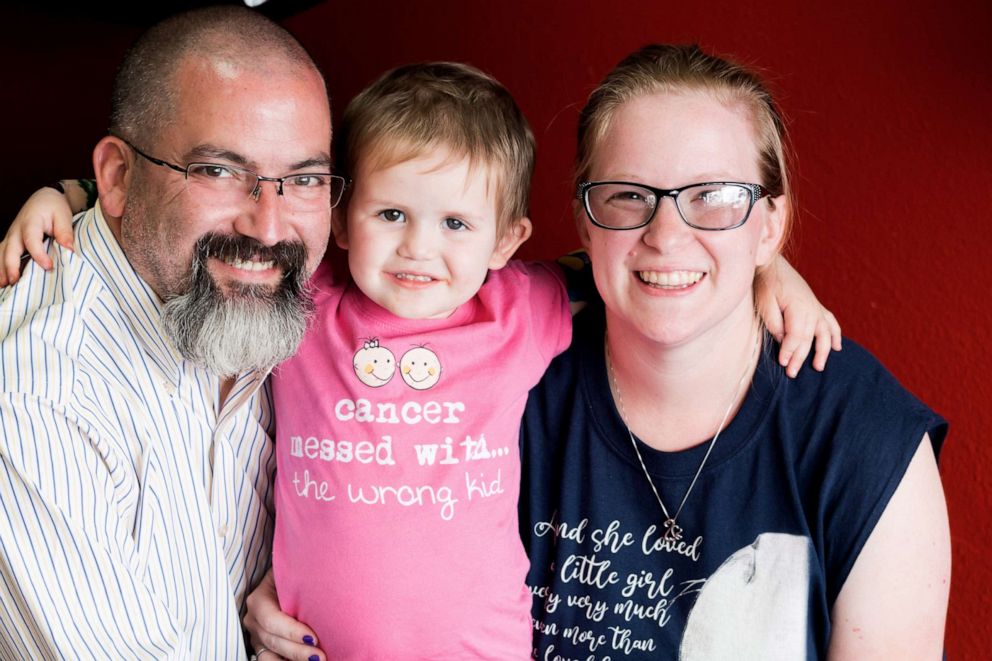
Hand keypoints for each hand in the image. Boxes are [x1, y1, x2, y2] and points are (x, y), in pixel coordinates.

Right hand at [1, 185, 74, 285]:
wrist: (43, 199)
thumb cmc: (54, 208)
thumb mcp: (63, 215)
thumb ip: (64, 232)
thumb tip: (69, 250)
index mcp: (30, 222)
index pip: (32, 240)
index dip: (38, 254)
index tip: (48, 267)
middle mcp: (17, 230)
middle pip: (10, 249)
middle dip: (11, 266)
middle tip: (15, 281)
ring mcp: (11, 237)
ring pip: (2, 253)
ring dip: (1, 269)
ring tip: (4, 285)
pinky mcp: (11, 242)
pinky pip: (2, 254)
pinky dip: (0, 267)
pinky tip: (2, 281)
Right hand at [244, 568, 324, 660]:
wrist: (286, 582)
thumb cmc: (293, 575)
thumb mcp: (292, 572)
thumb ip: (299, 577)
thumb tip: (322, 575)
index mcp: (258, 600)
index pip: (271, 620)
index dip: (291, 631)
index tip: (313, 638)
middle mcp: (254, 620)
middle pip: (273, 641)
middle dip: (297, 652)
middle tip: (319, 657)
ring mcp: (257, 636)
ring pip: (269, 656)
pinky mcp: (263, 648)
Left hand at [756, 256, 841, 377]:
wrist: (773, 266)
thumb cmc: (766, 285)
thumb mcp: (764, 303)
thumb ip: (774, 323)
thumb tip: (783, 340)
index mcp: (798, 307)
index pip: (796, 336)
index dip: (790, 351)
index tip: (783, 364)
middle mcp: (812, 309)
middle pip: (808, 339)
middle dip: (800, 357)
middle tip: (792, 374)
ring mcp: (816, 308)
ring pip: (824, 334)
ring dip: (822, 351)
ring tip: (818, 367)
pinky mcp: (816, 306)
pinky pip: (831, 322)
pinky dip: (836, 335)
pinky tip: (837, 348)